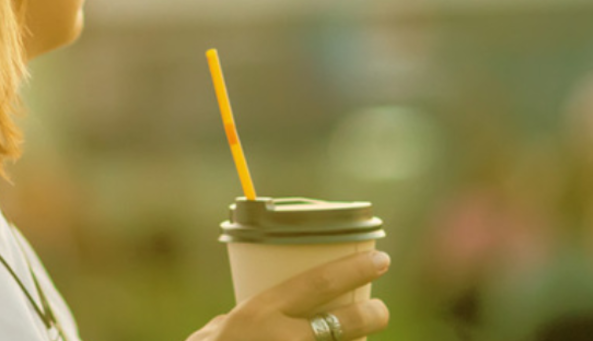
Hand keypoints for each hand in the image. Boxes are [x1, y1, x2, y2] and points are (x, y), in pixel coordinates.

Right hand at [186, 251, 390, 340]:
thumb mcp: (212, 333)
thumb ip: (234, 321)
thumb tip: (237, 317)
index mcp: (260, 312)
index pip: (319, 282)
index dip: (355, 269)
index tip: (381, 260)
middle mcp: (284, 339)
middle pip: (346, 322)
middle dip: (373, 315)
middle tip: (380, 310)